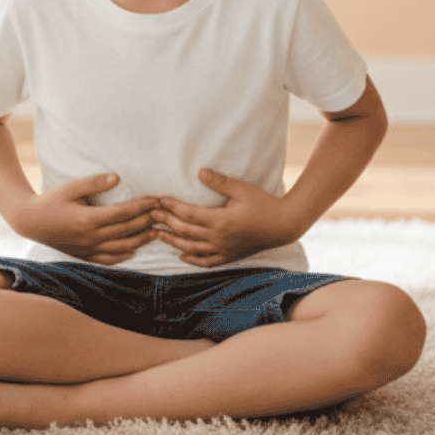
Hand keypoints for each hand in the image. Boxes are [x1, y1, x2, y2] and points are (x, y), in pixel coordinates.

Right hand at [5, 173, 159, 264]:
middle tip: (164, 214)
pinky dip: (123, 256)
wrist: (30, 222)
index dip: (143, 207)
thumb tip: (117, 178)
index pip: (124, 213)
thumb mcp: (70, 187)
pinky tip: (133, 250)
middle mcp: (91, 237)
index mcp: (88, 219)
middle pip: (127, 231)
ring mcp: (88, 249)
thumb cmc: (51, 201)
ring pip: (121, 248)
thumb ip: (94, 183)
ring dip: (141, 240)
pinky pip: (108, 259)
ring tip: (156, 233)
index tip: (157, 200)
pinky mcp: (84, 255)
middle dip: (147, 222)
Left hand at [151, 168, 301, 268]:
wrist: (283, 225)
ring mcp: (223, 250)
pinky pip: (206, 262)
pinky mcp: (228, 256)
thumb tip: (200, 172)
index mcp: (221, 221)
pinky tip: (181, 255)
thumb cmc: (263, 204)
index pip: (189, 214)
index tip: (160, 200)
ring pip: (191, 248)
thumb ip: (220, 182)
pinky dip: (192, 259)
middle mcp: (219, 239)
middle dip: (167, 222)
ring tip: (159, 234)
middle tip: (152, 214)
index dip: (172, 207)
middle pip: (186, 231)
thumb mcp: (242, 189)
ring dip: (173, 241)